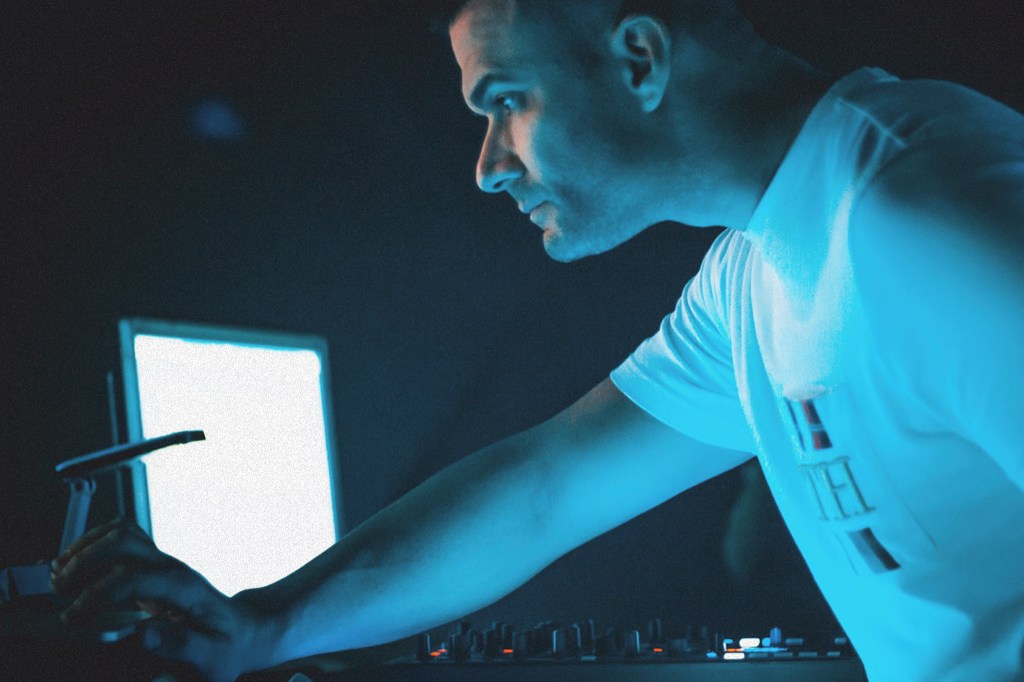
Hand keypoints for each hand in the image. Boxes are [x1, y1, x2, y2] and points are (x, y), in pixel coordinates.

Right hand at [50, 517, 279, 680]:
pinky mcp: (155, 569)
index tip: (75, 615)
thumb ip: (180, 645)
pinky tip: (78, 568)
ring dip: (87, 547)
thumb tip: (144, 634)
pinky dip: (95, 547)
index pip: (132, 575)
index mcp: (182, 588)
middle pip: (124, 541)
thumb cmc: (228, 646)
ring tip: (62, 574)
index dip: (98, 592)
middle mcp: (171, 569)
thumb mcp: (210, 656)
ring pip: (122, 534)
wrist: (245, 632)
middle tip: (62, 588)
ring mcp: (163, 565)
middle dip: (85, 559)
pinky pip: (123, 542)